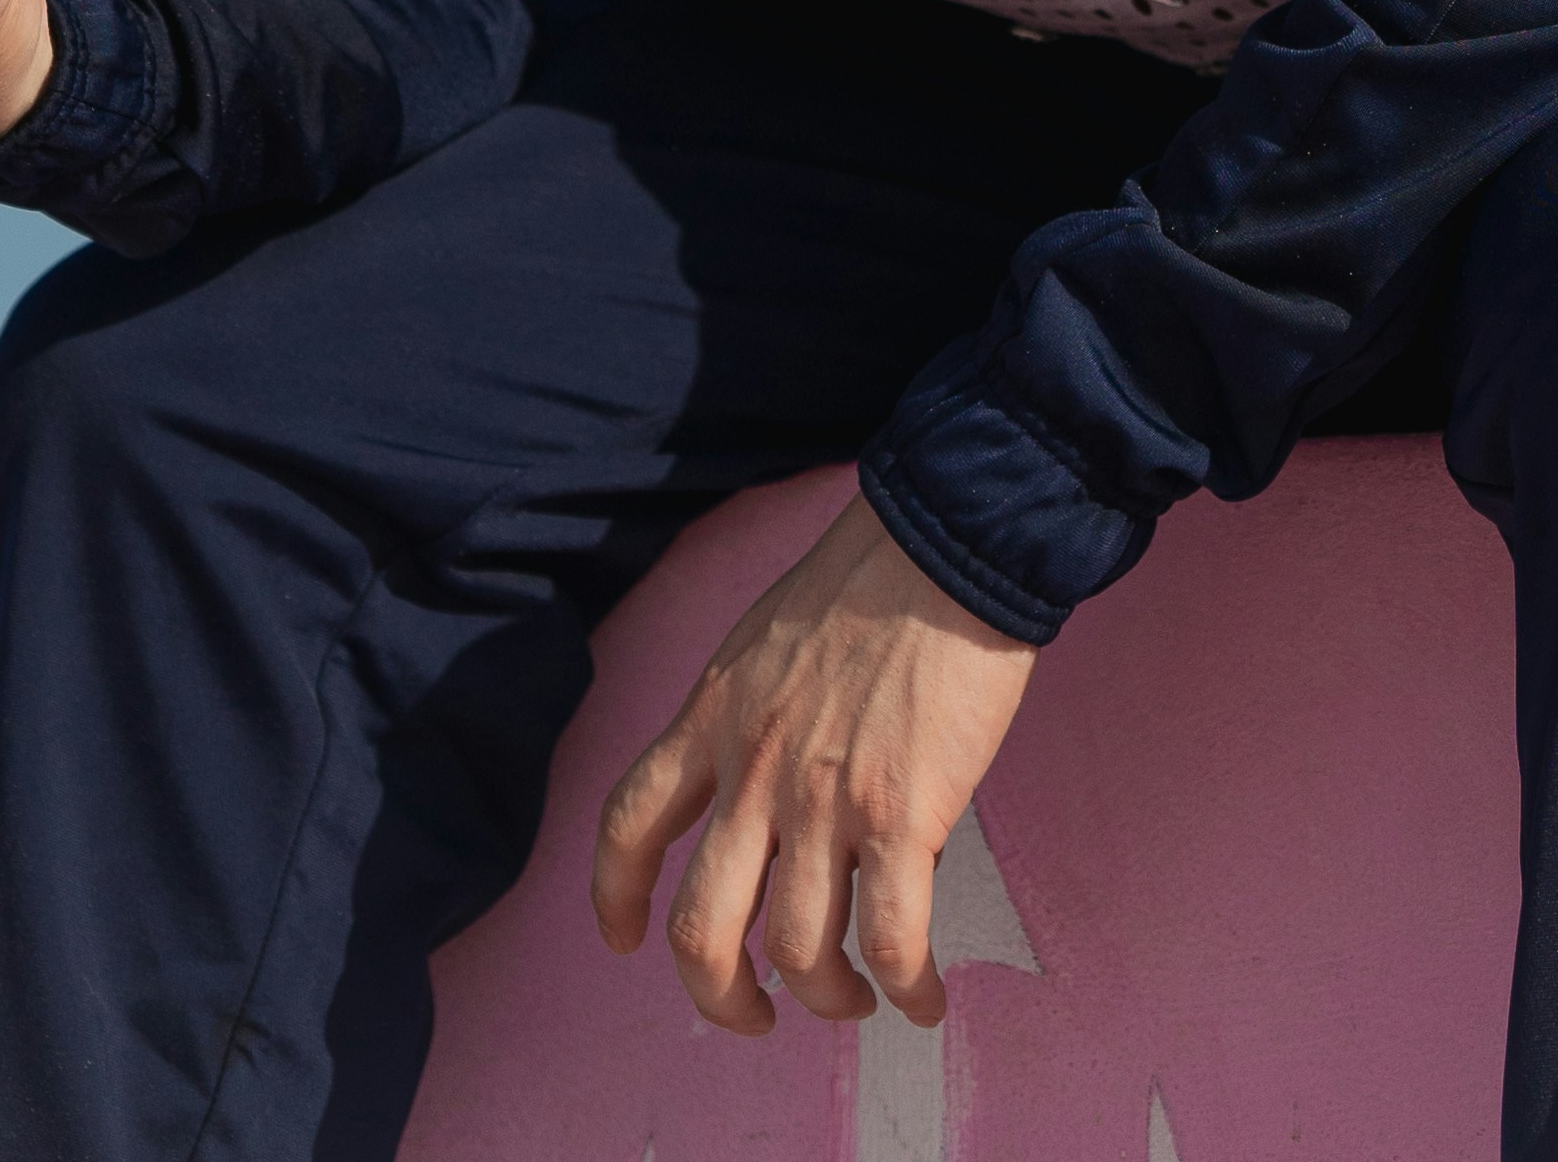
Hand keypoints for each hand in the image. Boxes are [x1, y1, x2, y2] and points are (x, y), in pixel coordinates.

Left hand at [592, 488, 1034, 1035]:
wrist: (943, 543)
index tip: (624, 940)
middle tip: (754, 1014)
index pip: (627, 823)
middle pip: (700, 929)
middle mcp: (752, 771)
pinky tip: (924, 1000)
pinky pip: (892, 941)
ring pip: (799, 953)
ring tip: (855, 1000)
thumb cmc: (868, 575)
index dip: (614, 897)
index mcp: (712, 718)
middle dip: (721, 996)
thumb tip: (768, 791)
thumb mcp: (762, 641)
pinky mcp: (901, 817)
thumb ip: (747, 719)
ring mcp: (824, 801)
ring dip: (828, 998)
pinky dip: (907, 990)